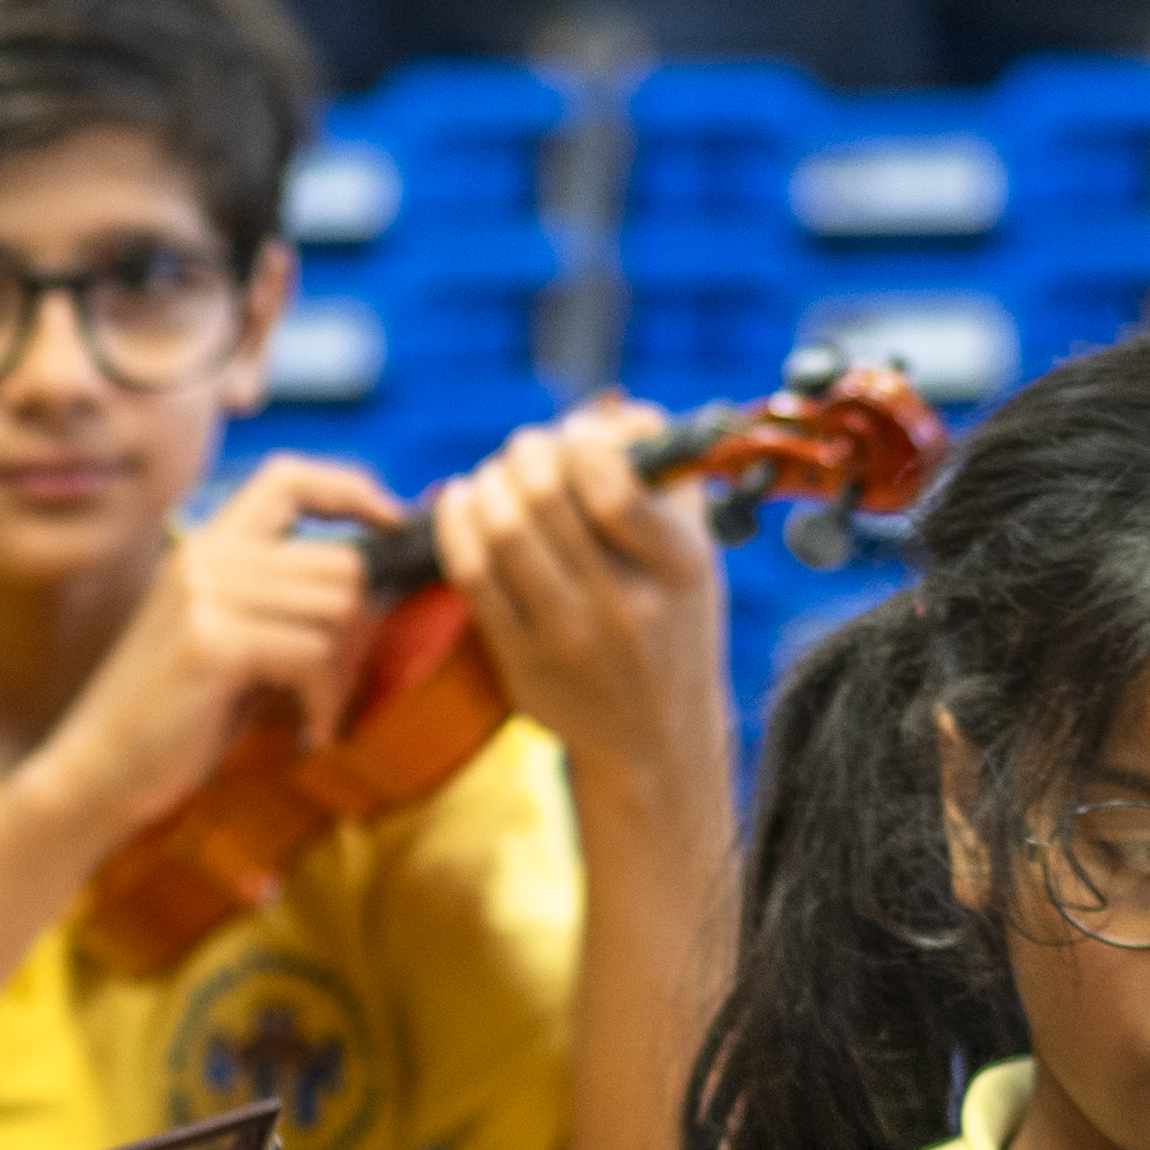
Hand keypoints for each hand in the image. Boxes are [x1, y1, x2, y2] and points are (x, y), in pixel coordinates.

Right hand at [20, 452, 415, 847]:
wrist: (98, 772)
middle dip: (361, 630)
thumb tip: (375, 581)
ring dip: (344, 671)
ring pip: (339, 607)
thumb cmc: (172, 718)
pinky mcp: (212, 642)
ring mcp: (205, 595)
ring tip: (317, 708)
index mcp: (204, 546)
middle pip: (342, 563)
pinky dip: (325, 699)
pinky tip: (309, 729)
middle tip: (337, 682)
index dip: (352, 489)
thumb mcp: (226, 638)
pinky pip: (314, 653)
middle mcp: (204, 557)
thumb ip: (280, 599)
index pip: (289, 477)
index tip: (391, 523)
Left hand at [432, 399, 731, 810]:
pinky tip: (460, 501)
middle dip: (524, 455)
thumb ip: (664, 472)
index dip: (580, 444)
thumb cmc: (672, 618)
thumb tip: (604, 414)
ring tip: (492, 476)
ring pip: (502, 534)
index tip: (574, 437)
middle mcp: (627, 606)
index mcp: (680, 568)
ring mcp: (570, 639)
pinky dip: (455, 525)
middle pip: (547, 501)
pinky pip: (473, 578)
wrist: (654, 735)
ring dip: (487, 485)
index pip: (614, 490)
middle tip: (523, 449)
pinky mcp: (522, 663)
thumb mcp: (694, 548)